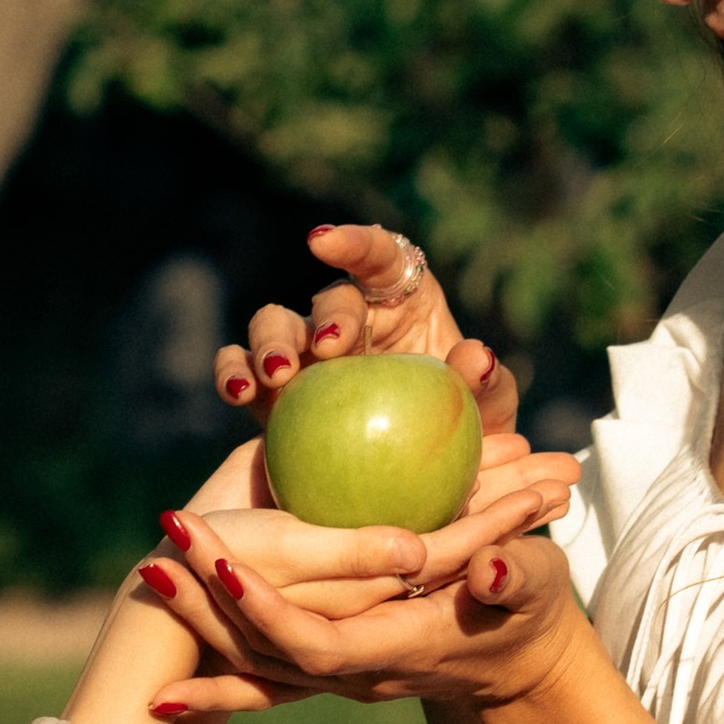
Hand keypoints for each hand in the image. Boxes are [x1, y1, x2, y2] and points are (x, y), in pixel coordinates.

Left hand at [145, 515, 587, 716]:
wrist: (520, 665)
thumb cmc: (532, 612)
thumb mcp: (537, 586)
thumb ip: (517, 576)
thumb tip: (492, 567)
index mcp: (399, 649)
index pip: (319, 643)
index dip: (269, 611)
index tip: (226, 564)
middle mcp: (357, 673)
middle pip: (268, 654)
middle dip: (212, 605)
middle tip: (165, 547)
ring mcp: (337, 676)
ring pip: (255, 663)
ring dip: (199, 622)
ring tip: (151, 567)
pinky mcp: (326, 666)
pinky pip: (259, 675)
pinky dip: (212, 671)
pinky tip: (164, 653)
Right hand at [219, 221, 492, 420]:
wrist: (426, 480)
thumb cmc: (465, 430)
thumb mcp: (491, 411)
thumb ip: (489, 384)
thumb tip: (478, 357)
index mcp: (401, 300)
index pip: (379, 257)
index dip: (352, 243)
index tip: (322, 242)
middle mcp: (348, 318)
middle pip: (326, 299)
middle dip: (323, 317)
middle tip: (328, 348)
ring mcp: (305, 352)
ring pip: (272, 323)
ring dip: (268, 342)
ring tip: (274, 375)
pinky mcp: (272, 389)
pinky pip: (240, 367)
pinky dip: (232, 371)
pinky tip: (238, 393)